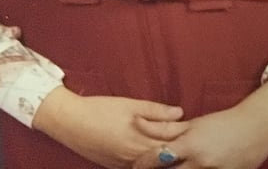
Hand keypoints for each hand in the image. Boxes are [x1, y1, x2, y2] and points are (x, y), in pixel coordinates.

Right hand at [32, 86, 184, 168]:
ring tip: (176, 146)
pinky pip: (135, 166)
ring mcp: (123, 163)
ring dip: (163, 155)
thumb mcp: (131, 104)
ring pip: (150, 163)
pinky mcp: (114, 166)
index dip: (184, 134)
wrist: (69, 122)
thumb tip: (180, 113)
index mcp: (140, 139)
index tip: (197, 127)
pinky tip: (154, 154)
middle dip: (177, 146)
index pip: (171, 140)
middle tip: (191, 137)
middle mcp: (133, 155)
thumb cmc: (101, 109)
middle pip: (163, 155)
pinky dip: (148, 161)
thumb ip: (157, 111)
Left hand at [128, 82, 267, 168]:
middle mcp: (200, 162)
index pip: (156, 159)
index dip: (141, 164)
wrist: (260, 126)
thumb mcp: (196, 124)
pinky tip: (197, 168)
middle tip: (152, 168)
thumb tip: (138, 123)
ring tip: (181, 165)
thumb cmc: (225, 122)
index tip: (134, 166)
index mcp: (191, 144)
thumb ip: (167, 128)